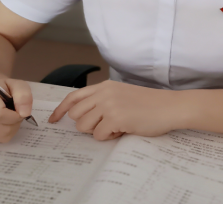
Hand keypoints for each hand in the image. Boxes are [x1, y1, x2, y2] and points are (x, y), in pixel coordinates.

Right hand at [0, 79, 32, 142]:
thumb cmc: (3, 88)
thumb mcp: (16, 85)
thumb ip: (23, 95)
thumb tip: (25, 113)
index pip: (3, 116)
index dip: (17, 114)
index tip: (17, 108)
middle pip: (3, 130)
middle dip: (14, 123)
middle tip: (12, 113)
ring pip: (0, 137)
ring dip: (8, 129)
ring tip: (5, 117)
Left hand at [48, 80, 182, 140]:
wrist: (169, 106)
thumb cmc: (148, 103)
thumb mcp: (121, 94)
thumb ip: (103, 99)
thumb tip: (82, 115)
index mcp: (104, 86)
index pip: (73, 96)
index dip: (60, 109)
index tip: (53, 119)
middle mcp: (104, 93)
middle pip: (75, 114)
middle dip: (86, 124)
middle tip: (104, 125)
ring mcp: (109, 105)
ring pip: (83, 126)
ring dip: (97, 131)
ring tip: (116, 127)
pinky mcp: (115, 118)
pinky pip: (98, 136)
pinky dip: (109, 137)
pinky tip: (123, 130)